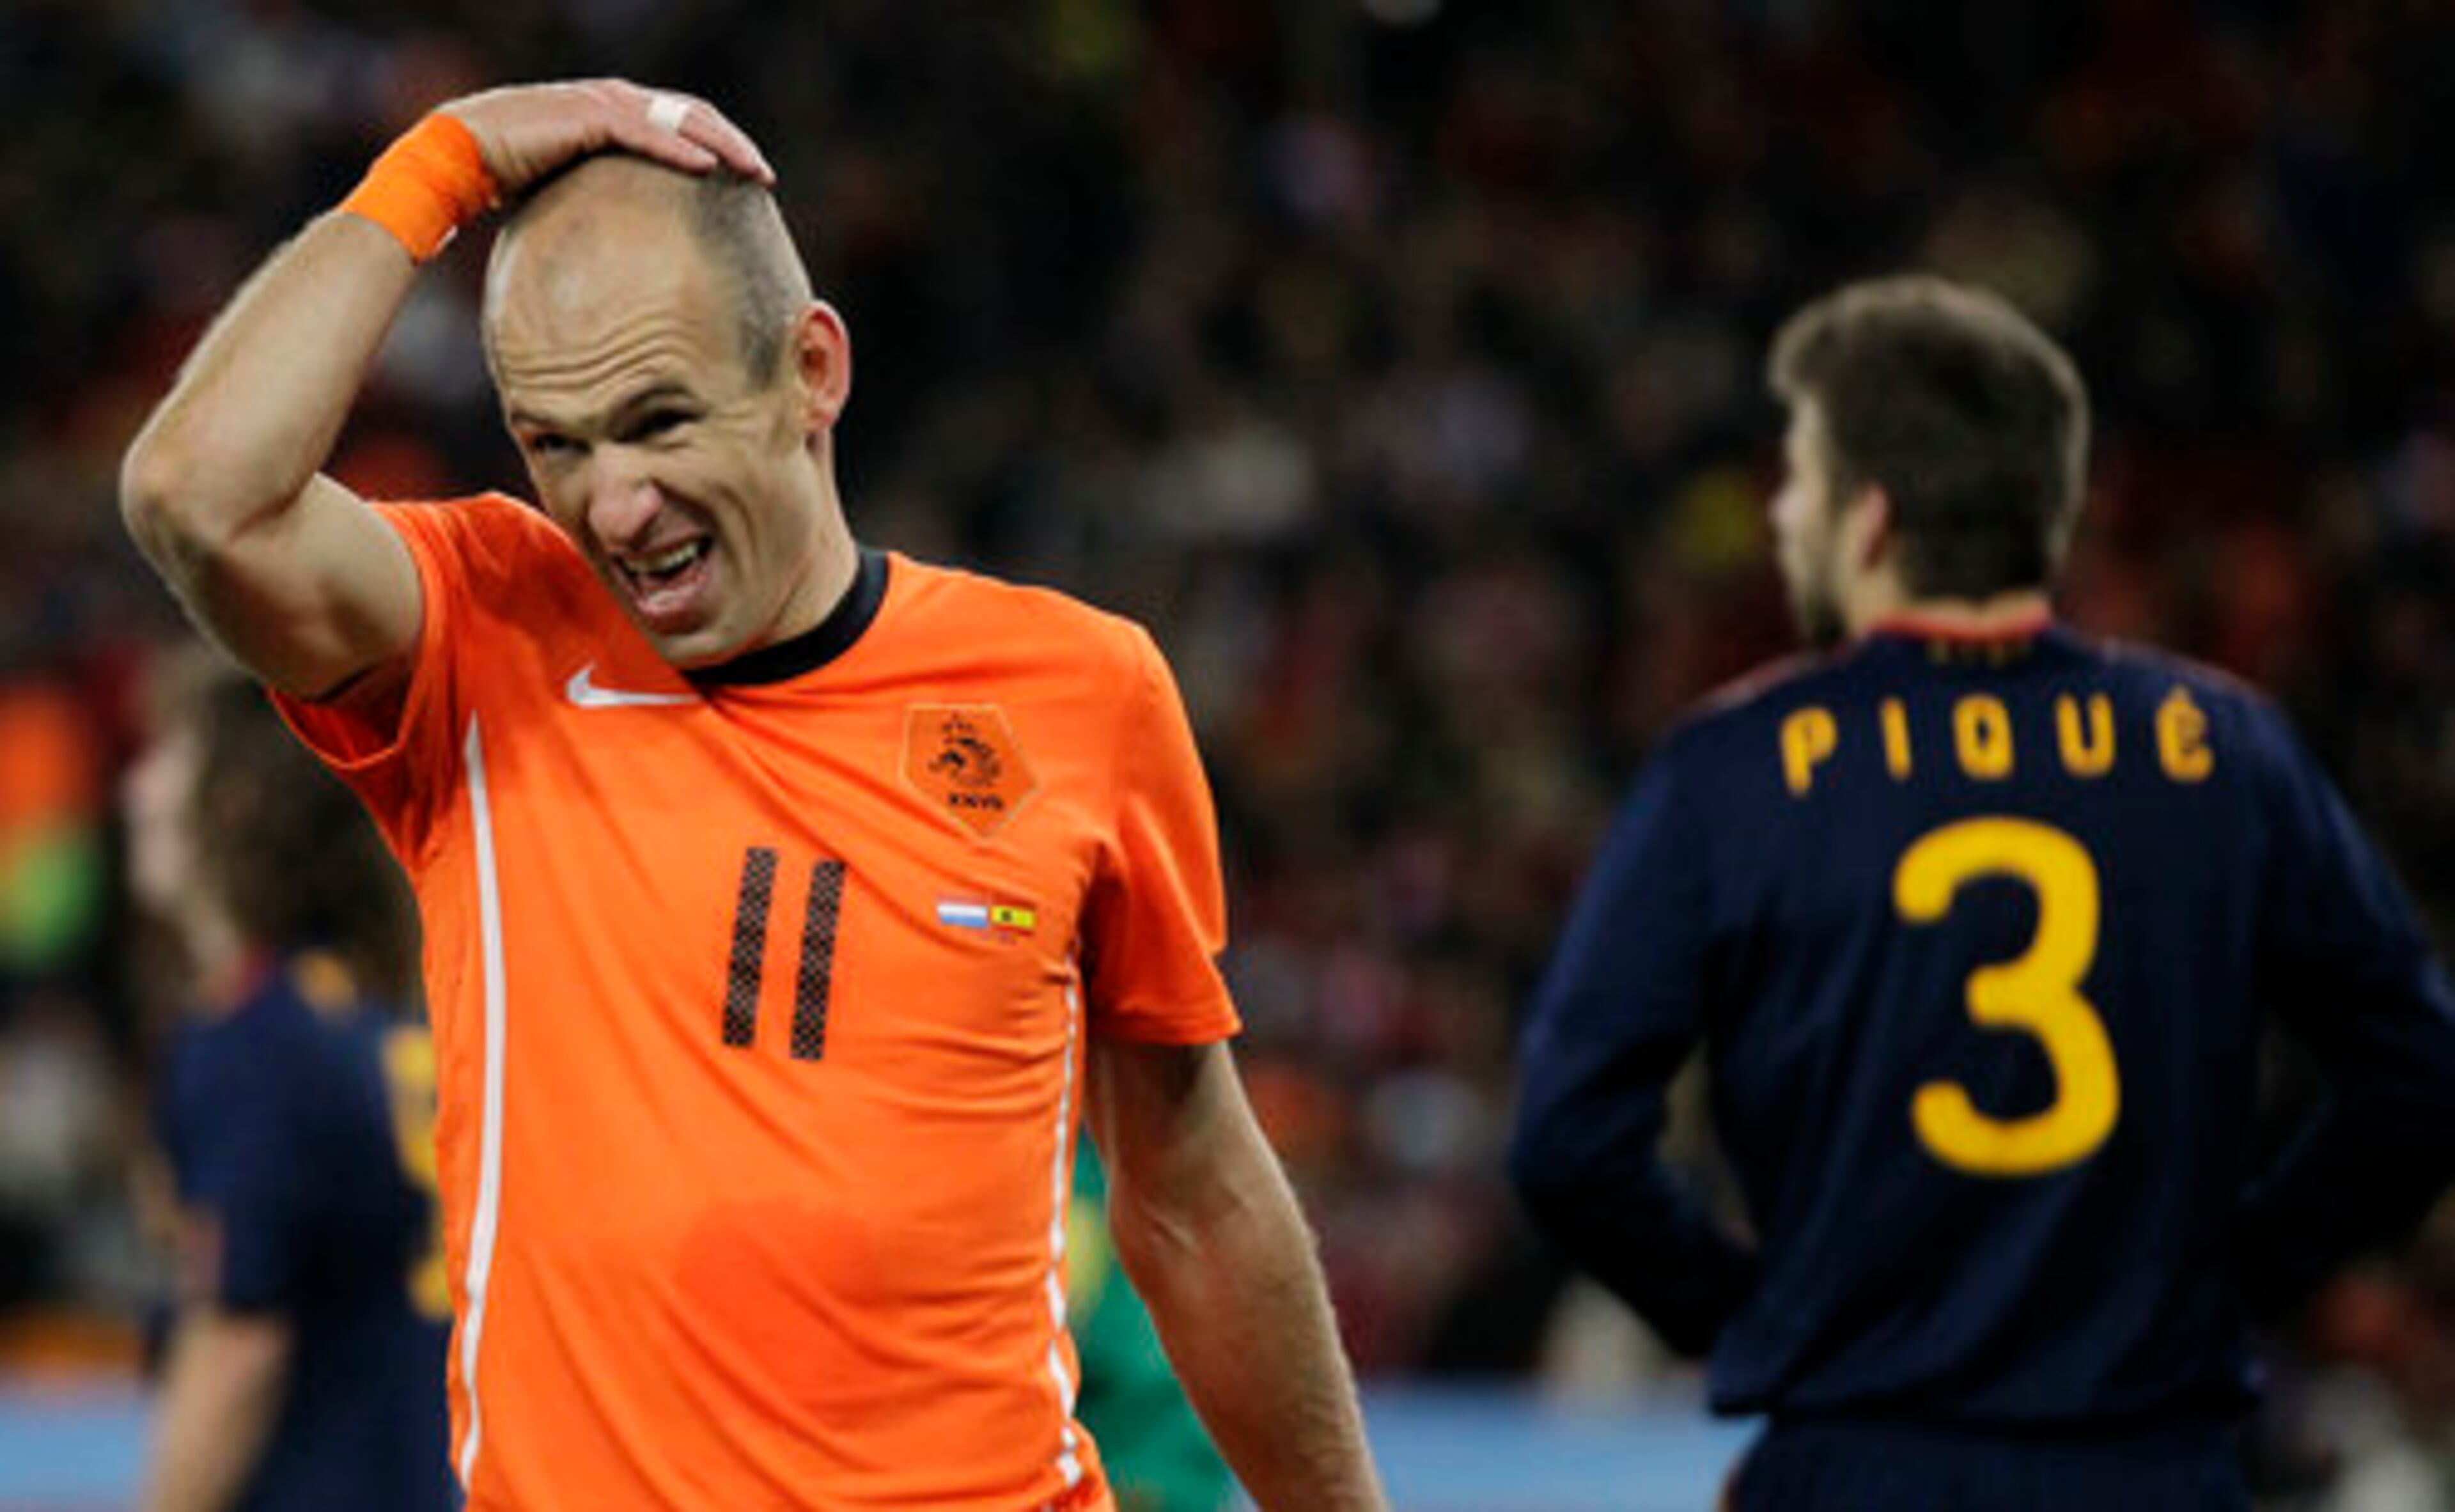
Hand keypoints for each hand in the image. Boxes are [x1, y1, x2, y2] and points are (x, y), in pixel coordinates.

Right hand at [439, 79, 774, 196]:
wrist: (457, 157)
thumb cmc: (505, 178)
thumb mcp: (570, 186)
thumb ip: (604, 196)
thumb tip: (629, 248)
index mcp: (611, 110)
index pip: (678, 120)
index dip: (717, 140)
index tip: (748, 175)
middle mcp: (612, 99)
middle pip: (691, 114)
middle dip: (733, 142)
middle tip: (765, 176)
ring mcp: (600, 103)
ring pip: (678, 119)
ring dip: (723, 144)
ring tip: (754, 172)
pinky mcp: (586, 116)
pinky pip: (646, 133)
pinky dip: (680, 150)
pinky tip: (709, 169)